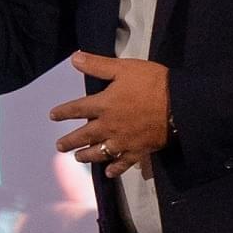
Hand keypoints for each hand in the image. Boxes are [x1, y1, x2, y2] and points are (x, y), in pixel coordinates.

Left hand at [51, 51, 169, 179]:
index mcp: (104, 105)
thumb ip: (98, 65)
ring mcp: (122, 141)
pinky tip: (108, 173)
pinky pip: (122, 163)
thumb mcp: (124, 68)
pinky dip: (114, 169)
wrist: (179, 104)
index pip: (77, 109)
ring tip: (78, 158)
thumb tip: (74, 59)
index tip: (53, 116)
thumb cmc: (152, 83)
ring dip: (86, 156)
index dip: (64, 112)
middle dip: (70, 141)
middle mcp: (108, 126)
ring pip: (99, 152)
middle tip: (59, 146)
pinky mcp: (137, 151)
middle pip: (84, 136)